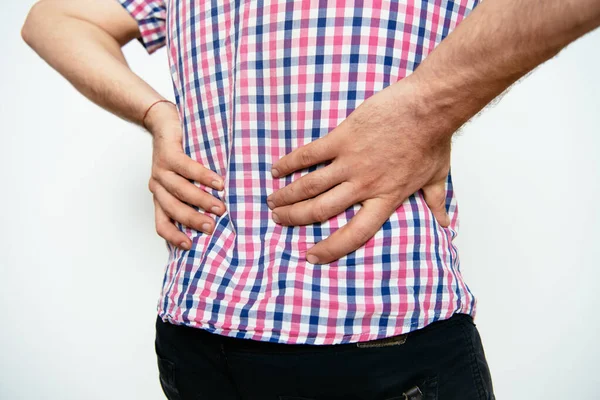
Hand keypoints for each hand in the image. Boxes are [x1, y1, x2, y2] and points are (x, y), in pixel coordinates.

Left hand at [145, 101, 225, 249]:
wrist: (162, 122)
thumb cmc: (179, 154)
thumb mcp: (182, 180)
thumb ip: (191, 197)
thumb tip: (215, 217)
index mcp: (160, 196)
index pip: (162, 223)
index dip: (173, 236)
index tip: (190, 246)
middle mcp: (158, 186)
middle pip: (173, 209)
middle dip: (193, 220)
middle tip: (212, 227)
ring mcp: (161, 170)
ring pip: (180, 191)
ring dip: (202, 201)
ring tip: (221, 207)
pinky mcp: (168, 154)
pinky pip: (187, 168)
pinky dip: (204, 177)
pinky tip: (218, 183)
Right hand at [267, 77, 455, 264]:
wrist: (429, 108)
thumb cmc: (433, 140)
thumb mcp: (437, 176)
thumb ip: (435, 202)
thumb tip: (445, 223)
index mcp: (385, 198)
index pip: (354, 234)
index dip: (331, 248)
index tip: (311, 255)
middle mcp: (364, 185)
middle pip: (321, 211)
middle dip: (295, 219)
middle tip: (279, 220)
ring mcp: (350, 162)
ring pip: (310, 186)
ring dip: (287, 196)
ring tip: (272, 202)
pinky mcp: (342, 138)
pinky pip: (309, 155)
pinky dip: (289, 164)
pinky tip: (275, 171)